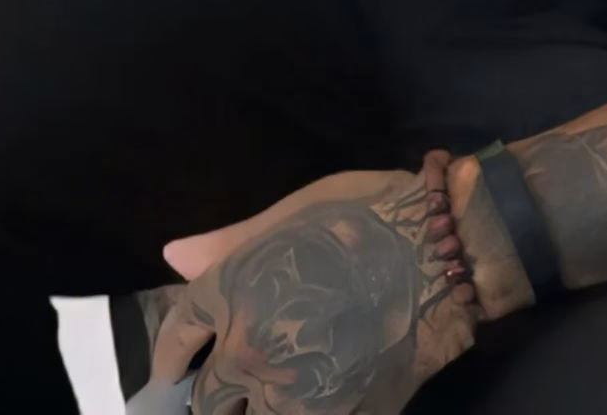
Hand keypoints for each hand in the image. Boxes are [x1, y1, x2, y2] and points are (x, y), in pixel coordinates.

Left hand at [152, 166, 477, 412]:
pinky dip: (296, 414)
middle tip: (227, 391)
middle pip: (206, 398)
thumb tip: (173, 258)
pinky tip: (311, 401)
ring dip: (253, 411)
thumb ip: (230, 243)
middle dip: (213, 396)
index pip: (178, 337)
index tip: (170, 370)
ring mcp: (289, 396)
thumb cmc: (365, 218)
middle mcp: (248, 351)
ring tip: (271, 398)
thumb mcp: (293, 213)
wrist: (437, 254)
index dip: (169, 357)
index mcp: (231, 292)